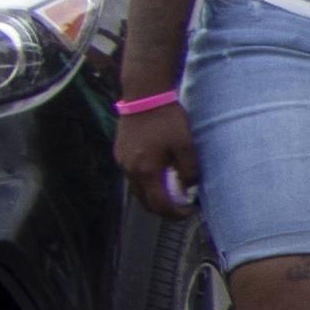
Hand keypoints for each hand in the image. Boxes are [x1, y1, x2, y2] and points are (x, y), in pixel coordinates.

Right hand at [120, 95, 197, 220]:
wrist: (144, 96)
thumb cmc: (167, 120)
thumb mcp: (186, 146)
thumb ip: (189, 171)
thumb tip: (189, 188)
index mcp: (146, 171)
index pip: (158, 204)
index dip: (174, 213)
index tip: (188, 212)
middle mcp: (129, 169)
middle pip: (144, 201)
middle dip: (163, 209)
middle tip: (180, 208)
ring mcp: (121, 161)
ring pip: (137, 189)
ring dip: (153, 196)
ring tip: (171, 193)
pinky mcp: (120, 152)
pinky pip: (132, 176)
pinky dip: (145, 183)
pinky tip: (159, 176)